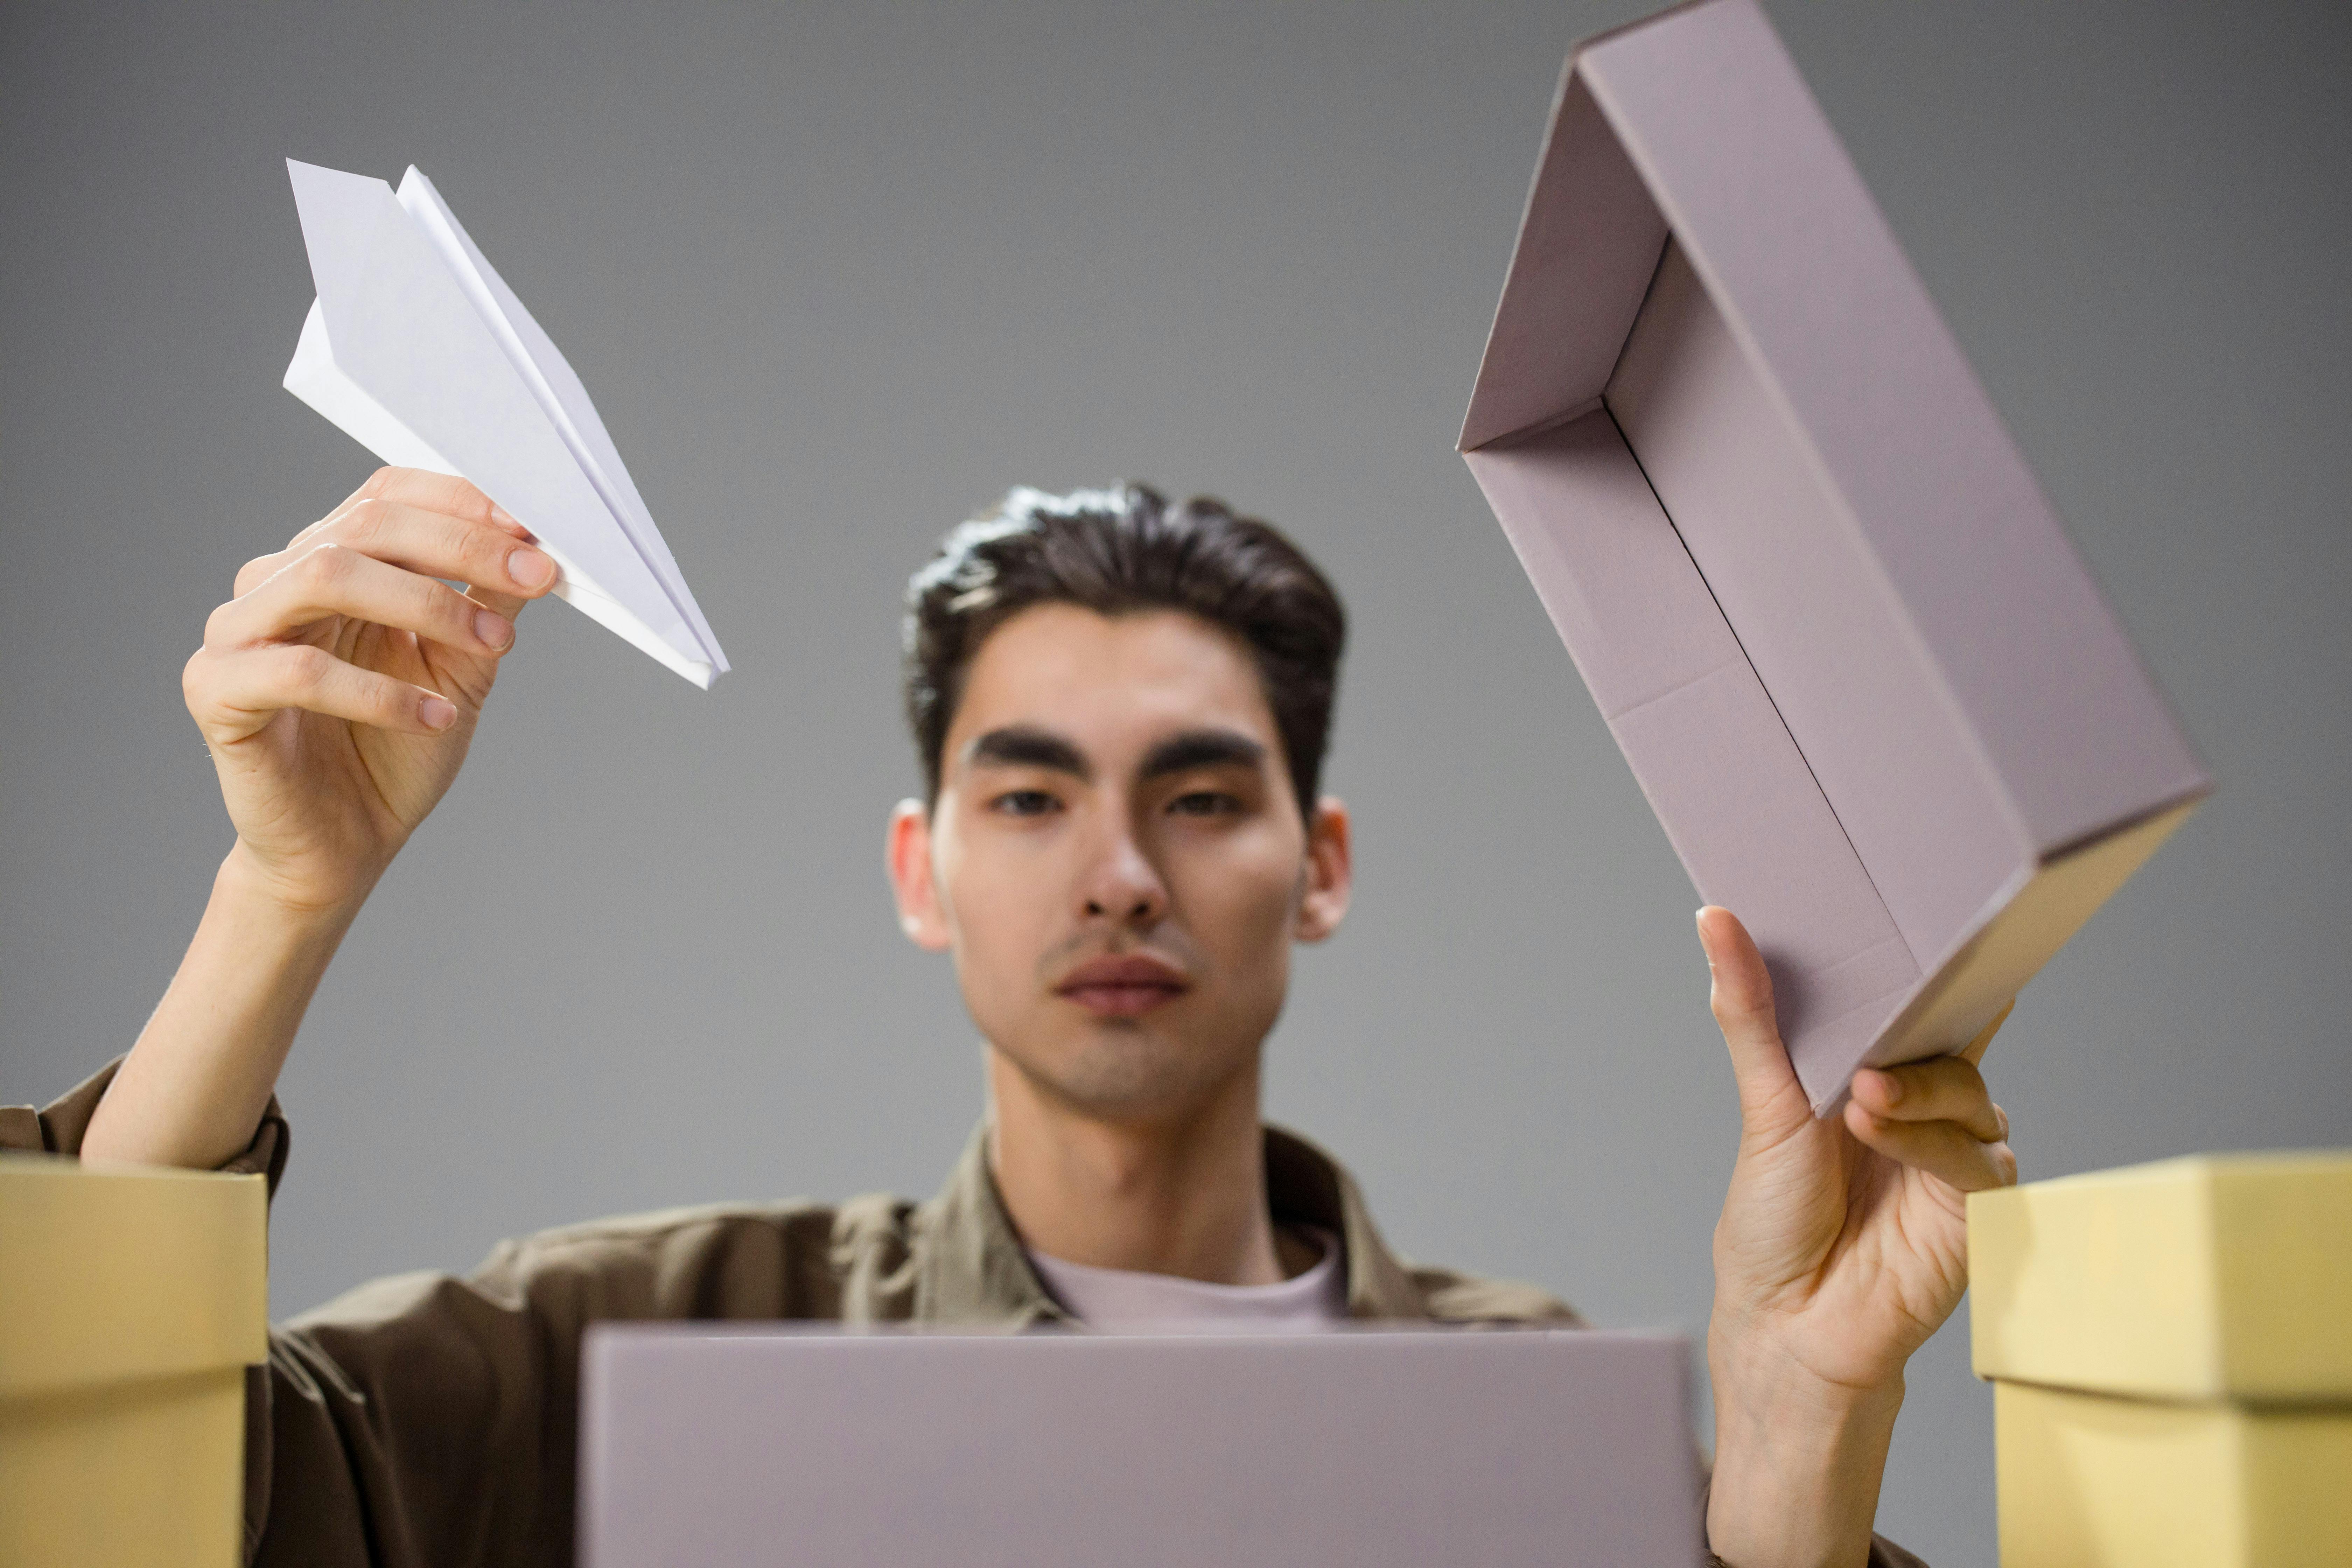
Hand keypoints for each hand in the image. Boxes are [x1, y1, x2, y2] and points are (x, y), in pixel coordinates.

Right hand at [183, 467, 558, 912]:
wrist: (345, 845)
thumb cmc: (396, 750)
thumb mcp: (460, 666)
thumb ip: (487, 601)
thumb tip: (535, 544)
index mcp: (328, 561)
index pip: (385, 495)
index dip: (460, 500)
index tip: (533, 525)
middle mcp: (275, 581)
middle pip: (364, 526)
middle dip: (461, 546)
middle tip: (535, 574)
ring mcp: (237, 632)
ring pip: (326, 576)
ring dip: (426, 603)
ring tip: (492, 642)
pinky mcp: (217, 690)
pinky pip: (298, 671)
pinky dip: (380, 692)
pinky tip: (437, 718)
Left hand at [1697, 906, 2015, 1567]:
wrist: (1790, 1322)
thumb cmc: (1774, 1223)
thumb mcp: (1761, 1103)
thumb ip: (1753, 1012)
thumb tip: (1713, 918)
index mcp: (1870, 1075)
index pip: (1911, 1004)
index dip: (1923, 963)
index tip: (1927, 918)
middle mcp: (1920, 1108)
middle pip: (1950, 1038)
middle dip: (1925, 1016)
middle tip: (1890, 1004)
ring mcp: (1954, 1153)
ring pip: (1967, 1087)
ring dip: (1914, 1088)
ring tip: (1860, 1099)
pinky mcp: (1978, 1202)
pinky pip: (1975, 1150)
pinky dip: (1928, 1139)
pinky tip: (1881, 1136)